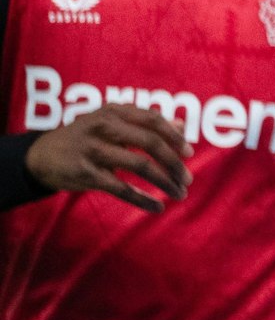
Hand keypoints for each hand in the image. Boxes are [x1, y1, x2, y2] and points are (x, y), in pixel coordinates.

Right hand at [24, 105, 192, 212]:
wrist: (40, 156)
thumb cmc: (85, 136)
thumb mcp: (111, 122)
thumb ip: (145, 123)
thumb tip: (181, 126)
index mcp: (113, 111)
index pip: (153, 120)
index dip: (174, 137)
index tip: (189, 153)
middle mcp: (104, 127)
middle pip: (150, 143)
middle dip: (174, 162)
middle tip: (188, 178)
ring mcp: (93, 150)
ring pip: (140, 166)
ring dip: (164, 182)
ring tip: (179, 193)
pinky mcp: (85, 174)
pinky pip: (121, 189)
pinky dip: (142, 200)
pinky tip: (157, 207)